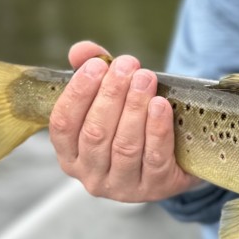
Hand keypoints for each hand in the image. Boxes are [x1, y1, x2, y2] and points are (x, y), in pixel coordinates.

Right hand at [48, 40, 202, 202]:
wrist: (174, 159)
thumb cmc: (132, 126)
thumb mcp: (110, 99)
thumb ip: (93, 72)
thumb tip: (82, 50)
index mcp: (70, 155)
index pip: (63, 124)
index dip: (78, 93)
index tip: (97, 65)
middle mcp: (91, 176)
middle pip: (95, 133)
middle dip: (111, 94)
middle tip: (128, 65)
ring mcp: (122, 186)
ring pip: (125, 145)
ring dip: (135, 107)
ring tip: (145, 78)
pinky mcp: (154, 188)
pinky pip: (154, 157)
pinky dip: (156, 128)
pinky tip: (160, 105)